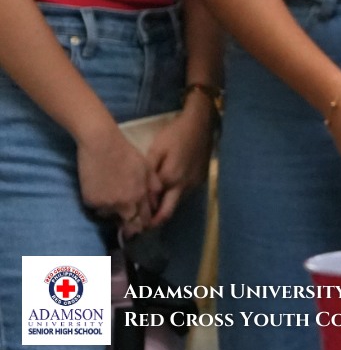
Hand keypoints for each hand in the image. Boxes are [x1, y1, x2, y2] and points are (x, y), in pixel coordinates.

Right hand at [75, 124, 157, 233]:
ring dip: (114, 211)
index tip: (142, 223)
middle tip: (128, 216)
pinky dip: (100, 203)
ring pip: (111, 215)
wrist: (101, 144)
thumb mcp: (147, 168)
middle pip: (129, 222)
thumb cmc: (126, 153)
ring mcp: (106, 204)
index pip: (145, 219)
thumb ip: (153, 186)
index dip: (144, 223)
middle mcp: (124, 203)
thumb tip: (157, 201)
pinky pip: (98, 208)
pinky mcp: (91, 201)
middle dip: (130, 222)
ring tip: (112, 196)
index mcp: (139, 195)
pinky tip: (101, 190)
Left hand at [145, 99, 214, 227]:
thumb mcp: (155, 149)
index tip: (130, 221)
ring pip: (176, 203)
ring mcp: (194, 184)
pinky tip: (166, 190)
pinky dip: (173, 196)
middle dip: (153, 222)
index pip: (153, 206)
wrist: (201, 123)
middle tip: (140, 226)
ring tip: (150, 207)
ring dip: (164, 207)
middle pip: (167, 213)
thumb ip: (147, 174)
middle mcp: (183, 186)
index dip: (142, 215)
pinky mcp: (201, 179)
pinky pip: (184, 194)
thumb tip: (139, 193)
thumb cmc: (174, 134)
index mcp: (170, 179)